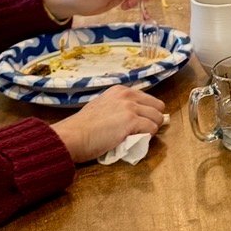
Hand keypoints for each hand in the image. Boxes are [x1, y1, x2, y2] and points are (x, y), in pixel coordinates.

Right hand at [51, 83, 165, 163]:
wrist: (72, 135)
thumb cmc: (82, 127)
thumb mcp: (101, 107)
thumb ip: (117, 108)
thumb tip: (133, 118)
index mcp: (120, 91)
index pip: (148, 99)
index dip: (146, 113)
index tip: (140, 123)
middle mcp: (127, 95)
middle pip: (158, 106)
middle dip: (152, 120)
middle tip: (141, 131)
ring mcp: (130, 107)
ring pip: (158, 118)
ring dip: (151, 129)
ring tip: (136, 137)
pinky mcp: (132, 121)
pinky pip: (152, 129)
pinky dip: (147, 137)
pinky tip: (133, 140)